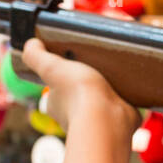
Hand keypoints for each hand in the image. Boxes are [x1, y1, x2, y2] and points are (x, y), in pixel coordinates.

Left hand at [21, 38, 139, 134]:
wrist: (108, 118)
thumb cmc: (78, 94)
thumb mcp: (51, 67)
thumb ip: (36, 57)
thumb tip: (30, 43)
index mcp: (58, 105)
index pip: (57, 90)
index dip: (64, 78)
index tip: (75, 64)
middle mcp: (77, 115)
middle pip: (82, 95)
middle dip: (89, 83)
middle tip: (100, 64)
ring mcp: (101, 118)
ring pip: (104, 100)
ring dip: (110, 89)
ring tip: (119, 71)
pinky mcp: (122, 119)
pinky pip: (124, 106)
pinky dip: (128, 97)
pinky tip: (132, 85)